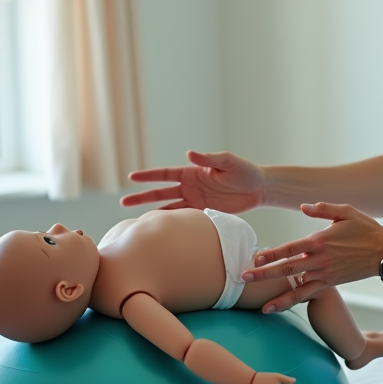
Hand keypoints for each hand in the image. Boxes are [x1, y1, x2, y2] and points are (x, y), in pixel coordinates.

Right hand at [121, 151, 265, 211]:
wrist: (259, 189)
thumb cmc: (245, 171)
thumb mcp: (228, 162)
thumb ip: (209, 158)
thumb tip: (190, 153)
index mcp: (192, 172)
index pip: (165, 174)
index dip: (148, 176)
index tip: (131, 177)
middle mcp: (190, 187)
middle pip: (161, 193)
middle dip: (142, 197)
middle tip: (123, 202)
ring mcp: (196, 201)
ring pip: (170, 208)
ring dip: (155, 214)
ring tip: (137, 220)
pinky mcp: (205, 213)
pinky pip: (186, 219)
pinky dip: (174, 224)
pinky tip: (163, 230)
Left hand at [245, 203, 382, 313]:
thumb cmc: (366, 229)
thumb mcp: (346, 211)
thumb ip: (322, 208)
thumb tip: (303, 206)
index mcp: (320, 240)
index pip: (290, 248)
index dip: (271, 254)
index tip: (255, 258)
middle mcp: (319, 259)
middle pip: (286, 268)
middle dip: (263, 274)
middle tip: (243, 277)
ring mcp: (324, 273)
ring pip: (295, 285)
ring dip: (275, 293)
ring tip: (257, 302)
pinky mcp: (330, 283)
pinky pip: (307, 294)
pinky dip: (290, 302)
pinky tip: (274, 308)